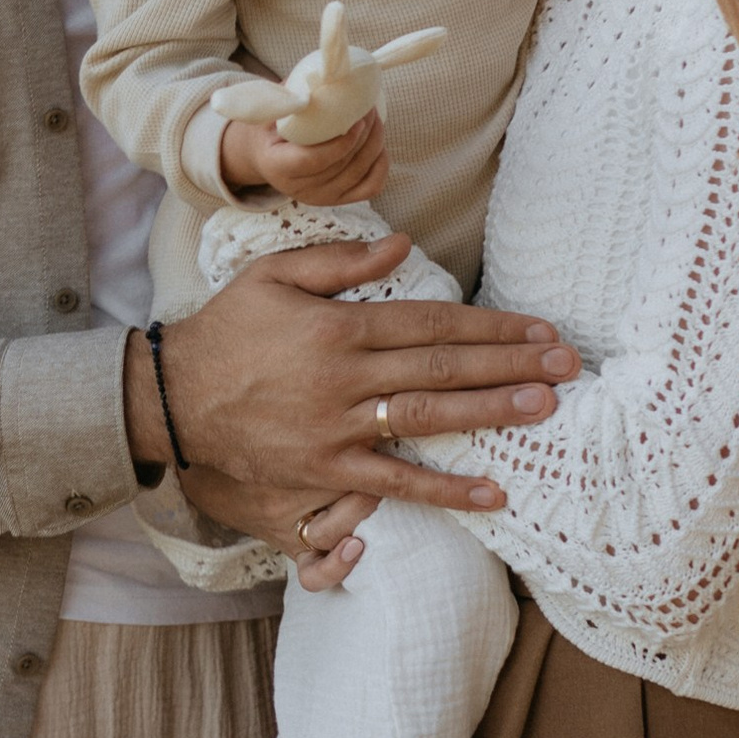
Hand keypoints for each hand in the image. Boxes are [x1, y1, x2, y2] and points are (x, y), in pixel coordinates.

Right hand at [126, 238, 574, 555]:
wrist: (173, 398)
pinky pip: (394, 481)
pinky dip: (444, 490)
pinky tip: (491, 491)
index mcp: (338, 326)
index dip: (489, 325)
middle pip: (442, 366)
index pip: (431, 321)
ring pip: (428, 417)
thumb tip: (403, 246)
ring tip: (543, 406)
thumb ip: (340, 261)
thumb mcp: (274, 276)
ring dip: (490, 412)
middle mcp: (345, 377)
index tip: (537, 329)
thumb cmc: (226, 331)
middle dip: (509, 364)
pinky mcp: (326, 469)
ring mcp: (337, 426)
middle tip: (565, 365)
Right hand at [216, 106, 390, 204]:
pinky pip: (371, 186)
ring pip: (360, 173)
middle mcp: (299, 189)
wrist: (267, 156)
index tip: (356, 122)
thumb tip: (321, 75)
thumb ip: (291, 97)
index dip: (339, 144)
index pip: (312, 161)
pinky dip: (381, 165)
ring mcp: (321, 198)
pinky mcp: (339, 200)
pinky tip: (379, 144)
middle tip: (370, 108)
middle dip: (364, 135)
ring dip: (375, 144)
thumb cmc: (271, 128)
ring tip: (375, 119)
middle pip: (342, 165)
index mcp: (277, 166)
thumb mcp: (271, 111)